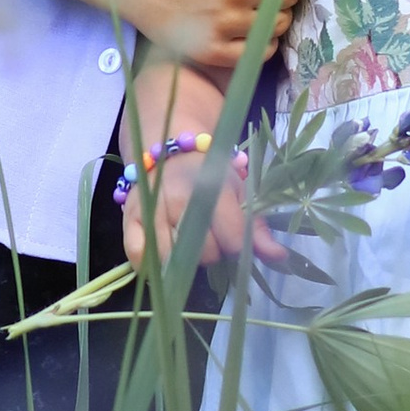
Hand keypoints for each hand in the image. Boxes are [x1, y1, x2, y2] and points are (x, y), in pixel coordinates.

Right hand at [121, 136, 266, 269]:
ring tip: (188, 242)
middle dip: (213, 252)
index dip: (238, 248)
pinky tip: (162, 256)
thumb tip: (280, 258)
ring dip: (184, 259)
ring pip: (174, 260)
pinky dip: (150, 263)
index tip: (235, 240)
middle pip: (204, 254)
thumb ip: (258, 228)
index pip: (233, 239)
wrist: (170, 148)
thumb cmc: (209, 172)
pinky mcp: (129, 219)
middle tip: (211, 235)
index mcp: (212, 189)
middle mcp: (180, 200)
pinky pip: (138, 256)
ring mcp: (152, 211)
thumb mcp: (240, 191)